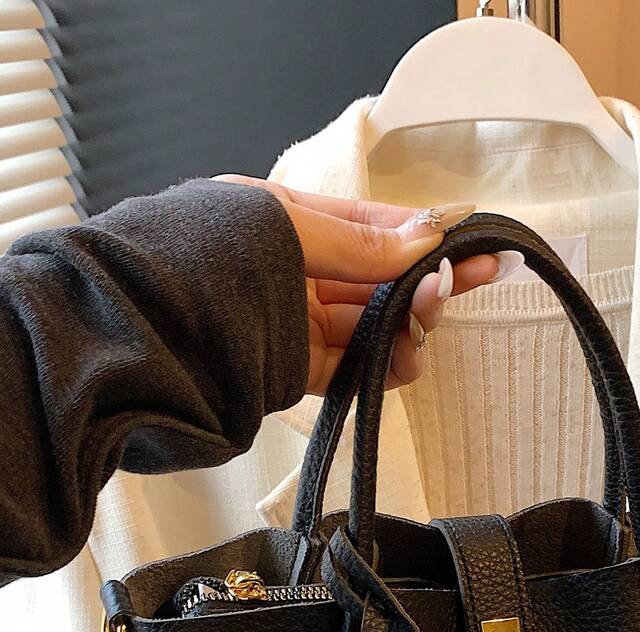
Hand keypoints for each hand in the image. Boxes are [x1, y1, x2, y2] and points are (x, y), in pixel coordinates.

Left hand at [214, 177, 522, 394]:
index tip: (471, 245)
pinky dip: (379, 366)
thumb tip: (422, 238)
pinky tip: (403, 362)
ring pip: (367, 326)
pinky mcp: (287, 370)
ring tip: (425, 330)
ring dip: (405, 328)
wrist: (137, 331)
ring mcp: (290, 322)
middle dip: (422, 284)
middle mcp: (290, 271)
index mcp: (284, 222)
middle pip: (375, 280)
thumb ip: (356, 241)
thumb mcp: (283, 227)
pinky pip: (346, 367)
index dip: (423, 236)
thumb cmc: (196, 257)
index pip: (370, 227)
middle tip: (461, 285)